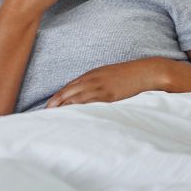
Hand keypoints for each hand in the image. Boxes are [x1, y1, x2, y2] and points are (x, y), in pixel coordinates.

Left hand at [46, 58, 167, 107]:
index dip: (56, 98)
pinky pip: (89, 104)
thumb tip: (83, 95)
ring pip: (75, 99)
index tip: (47, 107)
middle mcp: (91, 80)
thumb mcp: (106, 75)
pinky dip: (79, 110)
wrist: (145, 72)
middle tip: (44, 115)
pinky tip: (72, 117)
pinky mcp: (108, 96)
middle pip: (66, 93)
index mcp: (90, 75)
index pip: (66, 88)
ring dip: (63, 109)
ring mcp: (99, 88)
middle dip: (54, 104)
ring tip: (53, 119)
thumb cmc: (127, 75)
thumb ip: (94, 83)